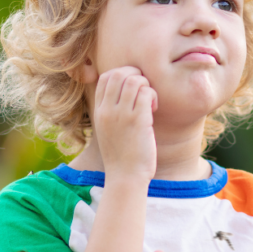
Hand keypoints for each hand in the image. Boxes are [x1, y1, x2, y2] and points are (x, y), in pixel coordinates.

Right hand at [92, 66, 157, 180]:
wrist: (125, 177)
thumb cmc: (120, 156)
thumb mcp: (107, 130)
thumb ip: (111, 112)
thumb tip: (124, 94)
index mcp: (99, 111)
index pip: (105, 77)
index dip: (122, 76)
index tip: (132, 90)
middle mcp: (107, 111)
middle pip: (118, 73)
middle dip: (135, 75)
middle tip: (144, 92)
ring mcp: (122, 115)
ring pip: (134, 80)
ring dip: (146, 86)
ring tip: (149, 102)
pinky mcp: (138, 121)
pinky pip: (146, 93)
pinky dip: (153, 96)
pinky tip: (153, 109)